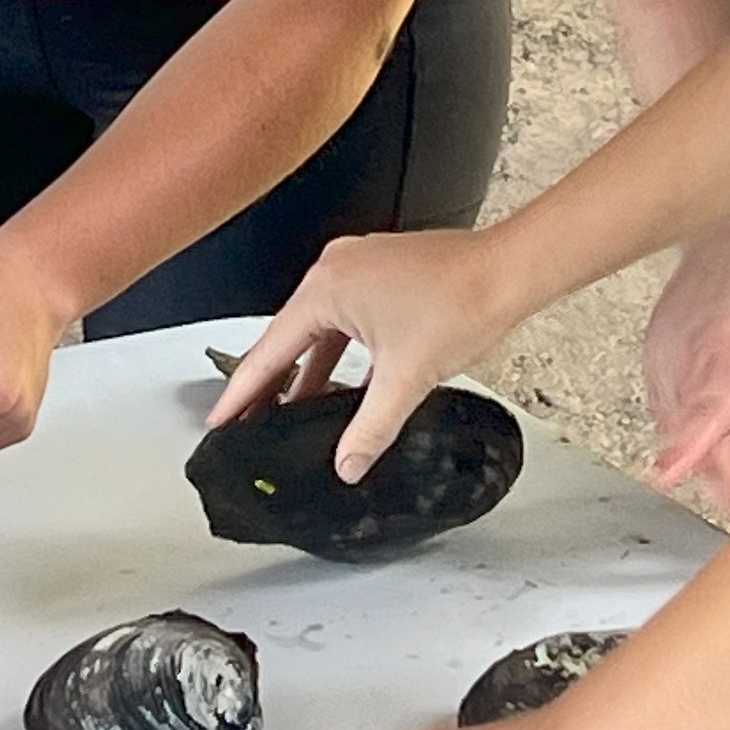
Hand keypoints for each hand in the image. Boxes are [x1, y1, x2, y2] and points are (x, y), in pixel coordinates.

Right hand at [205, 227, 517, 481]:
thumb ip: (370, 428)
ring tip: (291, 409)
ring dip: (307, 369)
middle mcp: (336, 269)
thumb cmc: (463, 301)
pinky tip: (341, 381)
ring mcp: (359, 266)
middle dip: (270, 382)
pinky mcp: (380, 271)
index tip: (221, 416)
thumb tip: (348, 462)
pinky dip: (335, 351)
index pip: (270, 351)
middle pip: (288, 337)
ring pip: (318, 327)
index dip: (242, 391)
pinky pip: (343, 316)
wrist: (508, 270)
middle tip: (247, 418)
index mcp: (327, 288)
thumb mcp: (406, 377)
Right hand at [641, 197, 729, 523]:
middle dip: (722, 480)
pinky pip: (664, 408)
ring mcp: (667, 355)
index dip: (688, 453)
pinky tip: (728, 414)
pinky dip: (692, 425)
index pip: (706, 417)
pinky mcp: (654, 351)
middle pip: (690, 442)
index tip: (672, 479)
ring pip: (674, 430)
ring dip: (711, 452)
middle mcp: (693, 359)